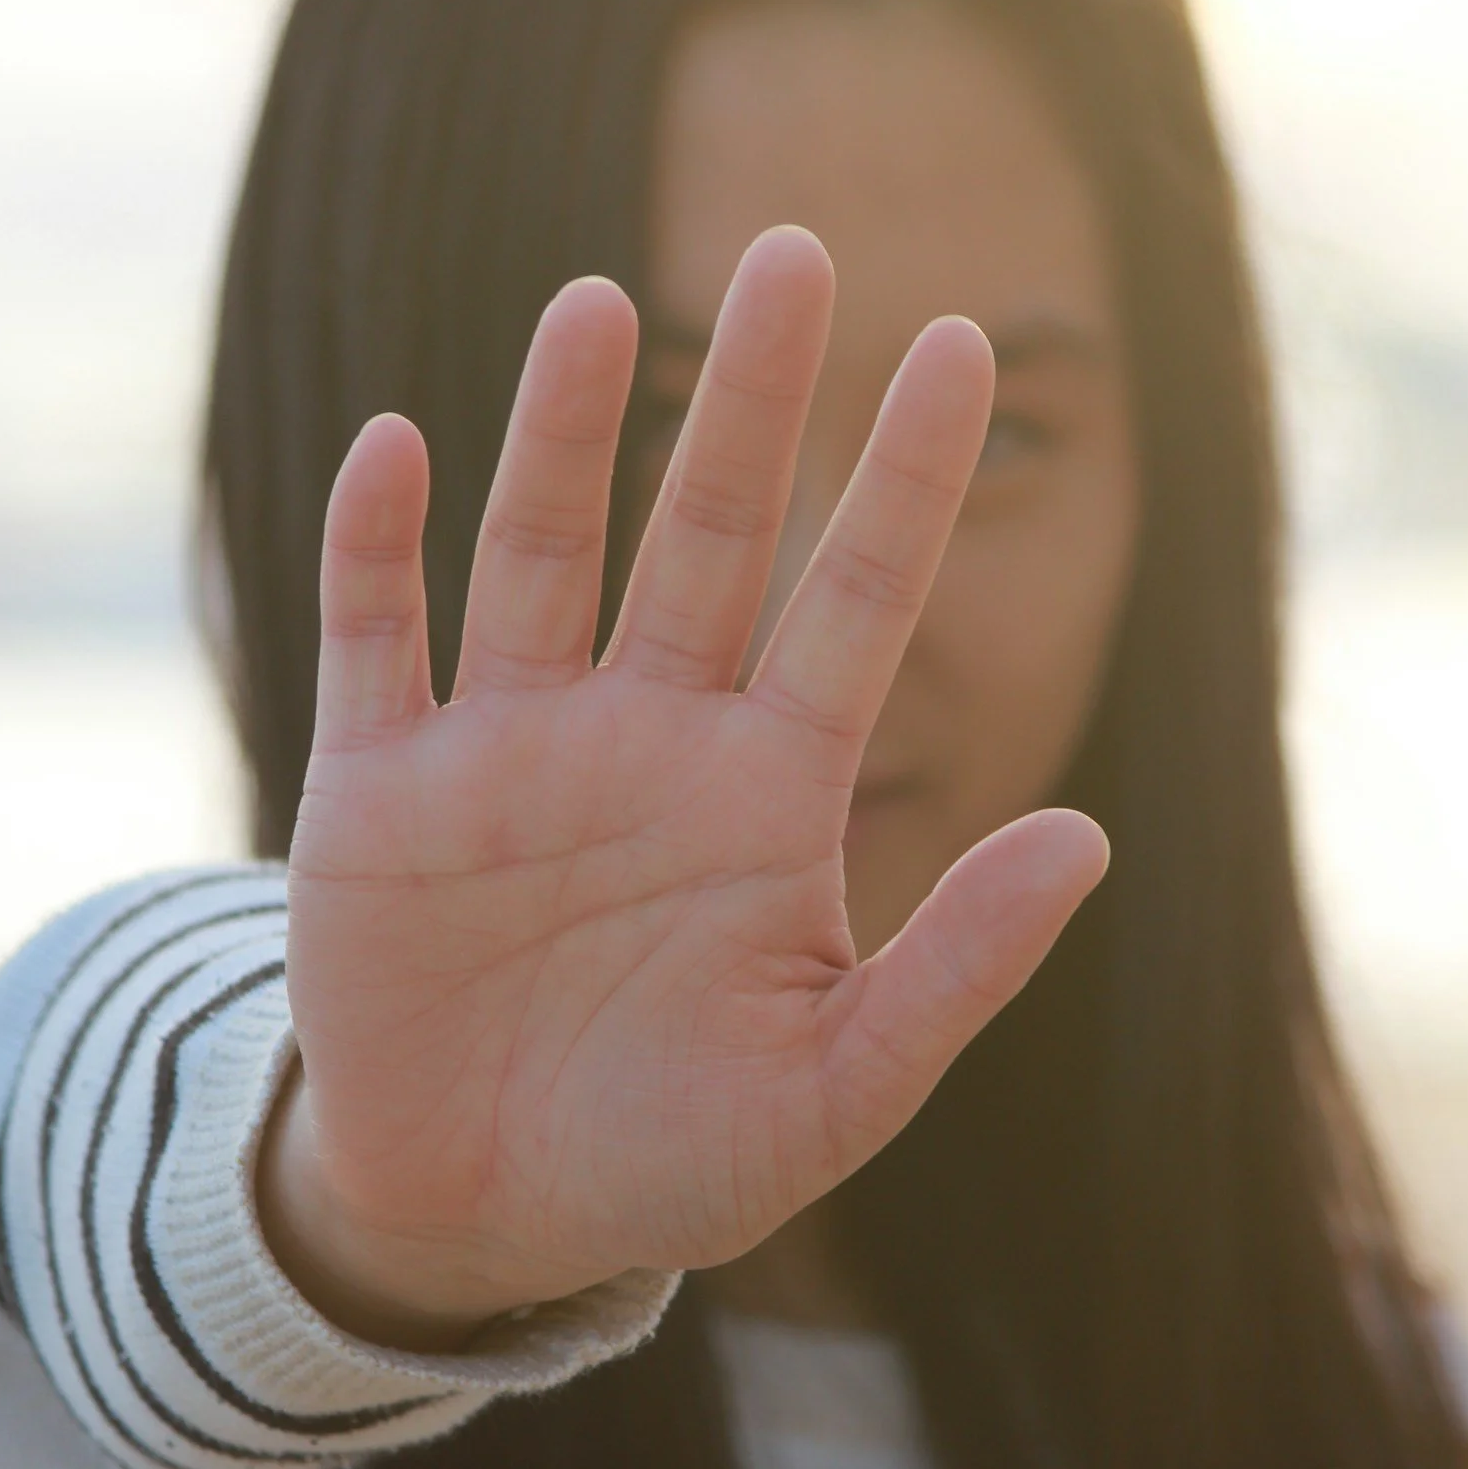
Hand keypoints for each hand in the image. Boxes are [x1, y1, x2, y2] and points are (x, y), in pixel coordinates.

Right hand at [261, 227, 1106, 1346]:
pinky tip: (398, 449)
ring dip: (562, 435)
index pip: (854, 604)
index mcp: (767, 796)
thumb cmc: (675, 1156)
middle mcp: (647, 740)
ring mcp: (507, 754)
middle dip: (751, 404)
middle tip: (796, 252)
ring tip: (599, 306)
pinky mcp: (378, 792)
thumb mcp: (840, 1088)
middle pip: (704, 534)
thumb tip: (1091, 838)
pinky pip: (376, 642)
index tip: (962, 347)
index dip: (904, 480)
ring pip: (538, 554)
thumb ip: (959, 966)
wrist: (481, 1216)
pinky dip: (376, 549)